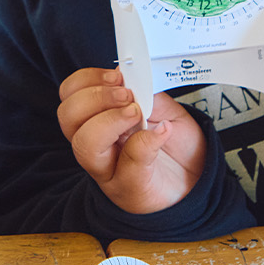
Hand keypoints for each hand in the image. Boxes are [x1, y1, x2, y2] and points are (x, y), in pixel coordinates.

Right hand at [57, 67, 206, 213]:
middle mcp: (95, 145)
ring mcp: (109, 170)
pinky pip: (129, 165)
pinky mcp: (132, 189)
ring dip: (110, 120)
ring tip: (137, 114)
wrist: (196, 179)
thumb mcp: (164, 107)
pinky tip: (163, 131)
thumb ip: (147, 92)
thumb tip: (130, 75)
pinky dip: (146, 142)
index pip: (69, 96)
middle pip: (68, 118)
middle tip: (127, 95)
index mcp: (97, 119)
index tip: (117, 76)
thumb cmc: (175, 145)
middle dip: (96, 97)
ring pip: (84, 145)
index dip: (86, 81)